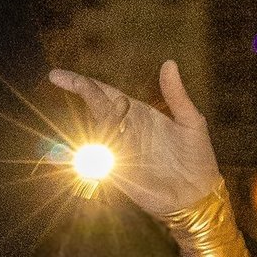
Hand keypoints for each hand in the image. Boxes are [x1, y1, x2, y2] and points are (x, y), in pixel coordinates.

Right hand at [48, 60, 221, 216]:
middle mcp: (125, 130)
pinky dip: (89, 152)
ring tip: (113, 108)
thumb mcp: (191, 121)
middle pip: (97, 107)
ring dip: (101, 117)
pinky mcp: (119, 173)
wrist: (199, 193)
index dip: (84, 84)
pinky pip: (99, 160)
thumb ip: (177, 95)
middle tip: (63, 79)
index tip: (57, 76)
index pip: (107, 94)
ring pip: (99, 129)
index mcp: (139, 114)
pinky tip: (84, 146)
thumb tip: (169, 63)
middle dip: (82, 91)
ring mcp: (120, 151)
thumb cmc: (197, 156)